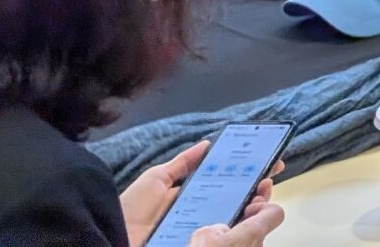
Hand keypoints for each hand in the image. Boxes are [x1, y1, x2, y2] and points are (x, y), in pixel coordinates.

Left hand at [120, 142, 286, 245]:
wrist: (110, 240)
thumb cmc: (130, 212)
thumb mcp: (155, 180)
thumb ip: (182, 164)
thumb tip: (208, 144)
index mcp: (192, 201)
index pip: (228, 187)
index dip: (248, 175)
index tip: (268, 163)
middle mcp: (201, 219)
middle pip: (239, 203)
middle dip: (259, 188)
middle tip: (269, 177)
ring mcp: (202, 235)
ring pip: (239, 222)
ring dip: (257, 205)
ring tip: (263, 192)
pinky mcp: (202, 245)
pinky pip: (228, 239)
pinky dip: (245, 227)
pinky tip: (253, 212)